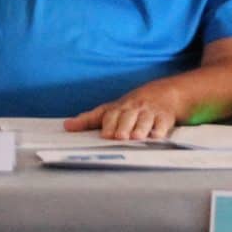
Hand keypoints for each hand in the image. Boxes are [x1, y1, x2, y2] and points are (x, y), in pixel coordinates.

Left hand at [66, 87, 181, 140]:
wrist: (164, 93)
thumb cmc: (131, 106)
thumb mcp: (110, 110)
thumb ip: (89, 119)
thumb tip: (66, 126)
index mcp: (119, 107)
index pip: (112, 115)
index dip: (109, 124)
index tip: (106, 135)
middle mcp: (134, 108)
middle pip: (128, 116)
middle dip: (124, 126)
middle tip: (120, 137)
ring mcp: (150, 112)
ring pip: (145, 120)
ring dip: (141, 128)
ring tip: (136, 137)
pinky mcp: (165, 118)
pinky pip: (163, 124)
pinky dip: (160, 130)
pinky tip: (157, 136)